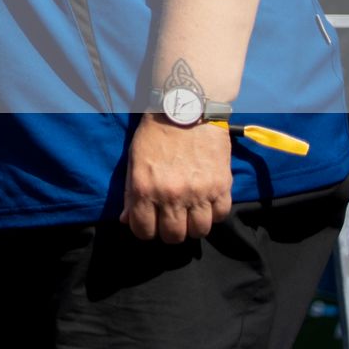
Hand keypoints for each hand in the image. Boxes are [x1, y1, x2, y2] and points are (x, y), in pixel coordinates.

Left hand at [121, 114, 232, 242]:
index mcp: (145, 188)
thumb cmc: (155, 135)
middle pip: (174, 236)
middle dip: (170, 232)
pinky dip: (214, 214)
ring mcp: (199, 192)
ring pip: (199, 231)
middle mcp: (171, 195)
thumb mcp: (134, 161)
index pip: (144, 231)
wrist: (186, 111)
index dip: (145, 231)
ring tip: (190, 213)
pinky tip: (206, 203)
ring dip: (193, 225)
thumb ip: (130, 193)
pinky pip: (221, 216)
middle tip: (171, 220)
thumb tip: (126, 221)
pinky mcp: (221, 186)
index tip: (150, 224)